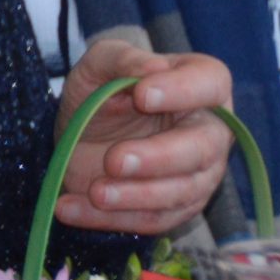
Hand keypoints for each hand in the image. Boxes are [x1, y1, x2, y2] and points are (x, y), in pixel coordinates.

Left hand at [50, 38, 233, 236]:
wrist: (84, 130)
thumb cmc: (103, 88)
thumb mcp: (100, 63)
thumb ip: (123, 59)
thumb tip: (152, 70)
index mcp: (200, 84)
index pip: (210, 83)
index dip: (183, 91)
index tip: (142, 95)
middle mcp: (209, 132)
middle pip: (201, 149)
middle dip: (158, 158)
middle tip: (114, 160)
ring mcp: (198, 175)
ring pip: (180, 193)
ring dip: (135, 196)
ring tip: (94, 191)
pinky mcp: (175, 208)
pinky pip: (150, 220)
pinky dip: (109, 219)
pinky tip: (70, 208)